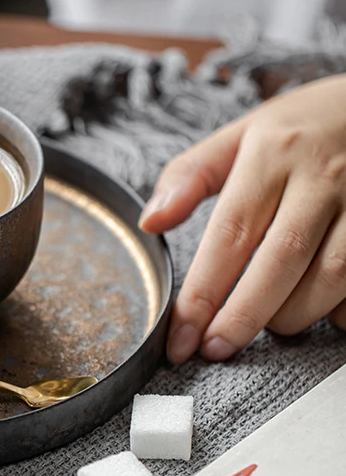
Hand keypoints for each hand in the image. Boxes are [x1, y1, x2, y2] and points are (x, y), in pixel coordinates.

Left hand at [140, 74, 345, 362]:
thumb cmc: (300, 127)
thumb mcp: (240, 136)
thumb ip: (189, 176)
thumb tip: (149, 220)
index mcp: (272, 155)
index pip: (229, 235)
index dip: (202, 294)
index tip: (180, 337)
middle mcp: (322, 176)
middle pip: (278, 263)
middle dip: (243, 317)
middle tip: (215, 348)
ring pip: (330, 279)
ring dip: (293, 315)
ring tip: (268, 323)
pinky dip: (341, 308)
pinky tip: (322, 308)